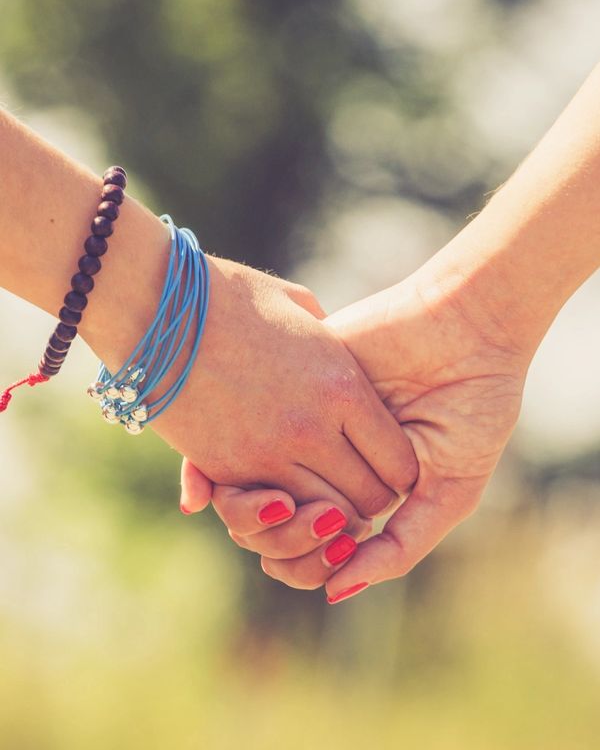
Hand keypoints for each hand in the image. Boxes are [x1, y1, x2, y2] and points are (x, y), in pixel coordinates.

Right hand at [99, 255, 417, 532]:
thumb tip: (342, 358)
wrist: (156, 307)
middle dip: (369, 499)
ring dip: (327, 513)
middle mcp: (312, 429)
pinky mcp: (225, 470)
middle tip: (355, 483)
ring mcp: (267, 455)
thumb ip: (335, 341)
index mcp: (342, 386)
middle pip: (369, 501)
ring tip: (321, 492)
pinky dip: (283, 512)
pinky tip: (283, 490)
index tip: (385, 462)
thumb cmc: (233, 297)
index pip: (400, 462)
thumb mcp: (301, 310)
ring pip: (324, 519)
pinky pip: (271, 516)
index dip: (399, 469)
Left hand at [182, 267, 528, 600]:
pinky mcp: (289, 386)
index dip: (306, 567)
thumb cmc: (472, 411)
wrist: (467, 331)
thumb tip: (335, 592)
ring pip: (247, 488)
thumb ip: (400, 546)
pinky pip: (243, 438)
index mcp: (356, 489)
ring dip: (257, 518)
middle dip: (280, 547)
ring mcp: (302, 426)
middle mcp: (322, 461)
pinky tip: (257, 488)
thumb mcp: (450, 490)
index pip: (309, 547)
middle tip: (311, 536)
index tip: (327, 569)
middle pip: (270, 526)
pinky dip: (239, 472)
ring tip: (288, 513)